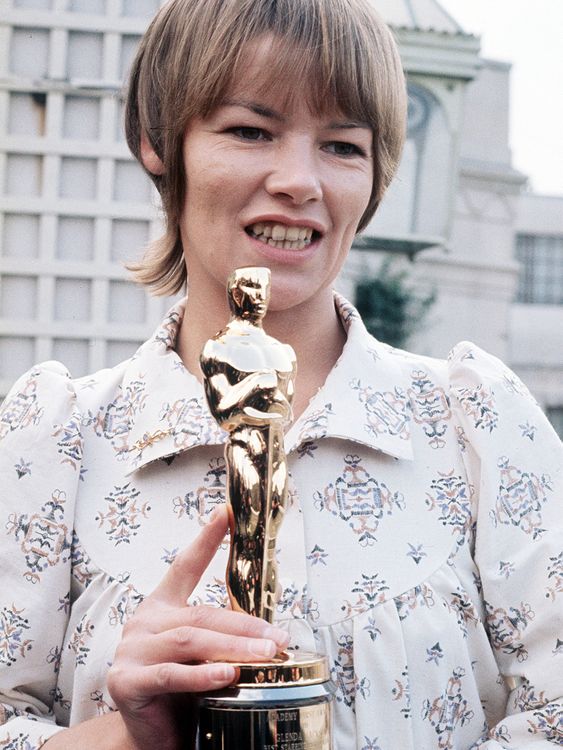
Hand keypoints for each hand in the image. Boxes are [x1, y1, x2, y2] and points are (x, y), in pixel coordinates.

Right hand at [107, 506, 289, 749]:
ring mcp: (132, 650)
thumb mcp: (202, 655)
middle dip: (245, 624)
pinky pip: (170, 674)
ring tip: (266, 653)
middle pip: (201, 614)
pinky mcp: (126, 681)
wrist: (149, 738)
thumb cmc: (180, 693)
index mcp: (161, 607)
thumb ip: (220, 638)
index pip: (185, 566)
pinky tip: (227, 675)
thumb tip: (272, 632)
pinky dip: (202, 674)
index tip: (227, 512)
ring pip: (190, 640)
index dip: (206, 538)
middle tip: (278, 636)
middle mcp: (144, 622)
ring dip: (233, 646)